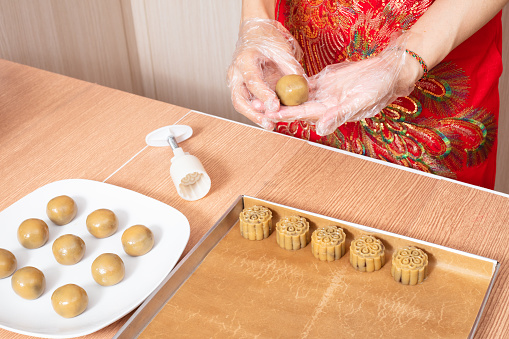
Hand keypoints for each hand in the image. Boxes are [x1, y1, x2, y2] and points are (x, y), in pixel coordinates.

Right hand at [227, 18, 304, 129]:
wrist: (256, 33)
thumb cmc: (268, 39)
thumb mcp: (283, 49)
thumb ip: (291, 68)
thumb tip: (302, 86)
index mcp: (245, 60)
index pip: (252, 81)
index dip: (263, 95)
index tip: (275, 106)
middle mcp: (236, 73)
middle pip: (239, 99)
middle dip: (253, 114)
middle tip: (269, 123)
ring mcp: (236, 82)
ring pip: (241, 105)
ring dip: (255, 116)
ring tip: (270, 125)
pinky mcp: (242, 88)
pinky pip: (248, 103)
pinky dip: (258, 112)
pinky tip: (270, 118)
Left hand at [265, 33, 422, 135]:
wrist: (388, 72)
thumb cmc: (379, 89)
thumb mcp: (361, 101)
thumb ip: (339, 115)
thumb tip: (320, 129)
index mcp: (330, 111)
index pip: (303, 115)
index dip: (286, 115)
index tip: (270, 114)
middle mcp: (323, 105)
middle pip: (294, 107)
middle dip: (276, 107)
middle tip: (256, 106)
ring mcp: (322, 93)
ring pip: (296, 96)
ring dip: (280, 96)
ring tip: (261, 95)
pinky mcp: (324, 81)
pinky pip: (303, 83)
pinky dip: (291, 83)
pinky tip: (277, 82)